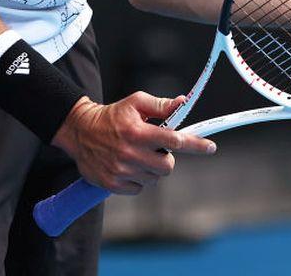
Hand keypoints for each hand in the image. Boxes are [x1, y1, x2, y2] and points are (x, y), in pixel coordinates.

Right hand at [51, 92, 216, 194]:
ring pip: (155, 178)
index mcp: (137, 131)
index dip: (194, 144)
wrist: (80, 131)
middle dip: (167, 158)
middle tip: (157, 149)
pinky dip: (140, 179)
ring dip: (153, 169)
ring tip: (139, 155)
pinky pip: (140, 188)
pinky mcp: (113, 184)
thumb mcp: (135, 103)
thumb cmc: (112, 115)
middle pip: (167, 166)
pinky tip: (129, 166)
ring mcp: (121, 170)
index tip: (210, 147)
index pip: (173, 140)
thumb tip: (183, 103)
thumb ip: (161, 105)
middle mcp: (129, 153)